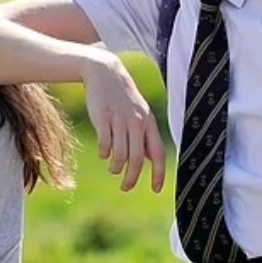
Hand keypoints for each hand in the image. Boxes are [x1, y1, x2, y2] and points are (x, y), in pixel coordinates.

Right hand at [82, 53, 165, 192]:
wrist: (105, 73)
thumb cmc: (124, 98)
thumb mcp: (140, 114)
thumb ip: (146, 136)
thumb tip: (152, 160)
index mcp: (149, 123)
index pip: (158, 154)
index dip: (159, 174)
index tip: (156, 190)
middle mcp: (137, 122)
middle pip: (137, 159)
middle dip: (132, 178)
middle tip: (126, 187)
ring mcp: (119, 120)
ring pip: (120, 154)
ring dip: (116, 167)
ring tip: (114, 169)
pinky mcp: (102, 118)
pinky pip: (105, 144)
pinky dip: (104, 153)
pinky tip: (104, 154)